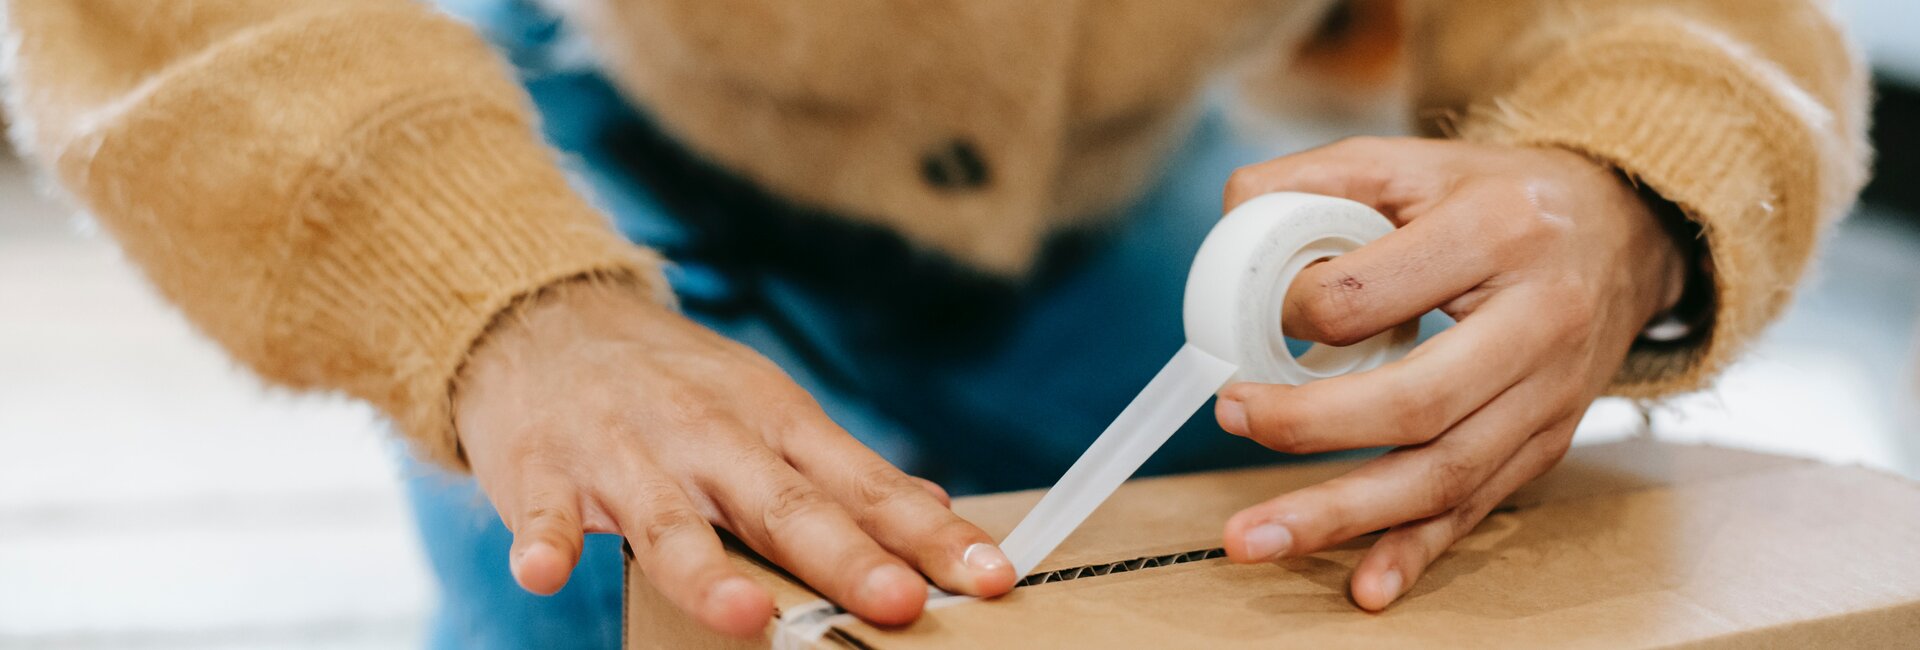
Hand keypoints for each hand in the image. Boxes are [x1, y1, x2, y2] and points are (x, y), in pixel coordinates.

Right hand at [453, 281, 1016, 636]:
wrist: (544, 317)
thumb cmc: (673, 382)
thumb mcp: (766, 408)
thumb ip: (838, 470)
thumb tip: (929, 507)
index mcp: (774, 422)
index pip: (866, 486)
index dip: (929, 533)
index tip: (988, 575)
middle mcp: (710, 435)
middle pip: (784, 505)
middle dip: (844, 556)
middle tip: (900, 602)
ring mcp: (624, 451)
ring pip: (670, 520)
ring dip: (709, 570)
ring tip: (749, 617)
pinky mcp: (542, 467)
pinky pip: (543, 510)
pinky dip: (543, 540)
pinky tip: (545, 575)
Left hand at [1212, 137, 1686, 609]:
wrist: (1624, 231)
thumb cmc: (1500, 198)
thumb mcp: (1415, 162)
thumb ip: (1316, 177)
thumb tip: (1231, 214)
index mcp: (1496, 233)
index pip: (1371, 294)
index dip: (1297, 311)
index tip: (1256, 318)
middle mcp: (1537, 322)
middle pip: (1415, 400)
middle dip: (1308, 426)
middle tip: (1231, 418)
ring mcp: (1549, 396)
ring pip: (1443, 474)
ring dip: (1342, 515)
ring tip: (1255, 537)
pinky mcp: (1548, 444)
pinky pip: (1476, 510)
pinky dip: (1416, 552)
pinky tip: (1365, 585)